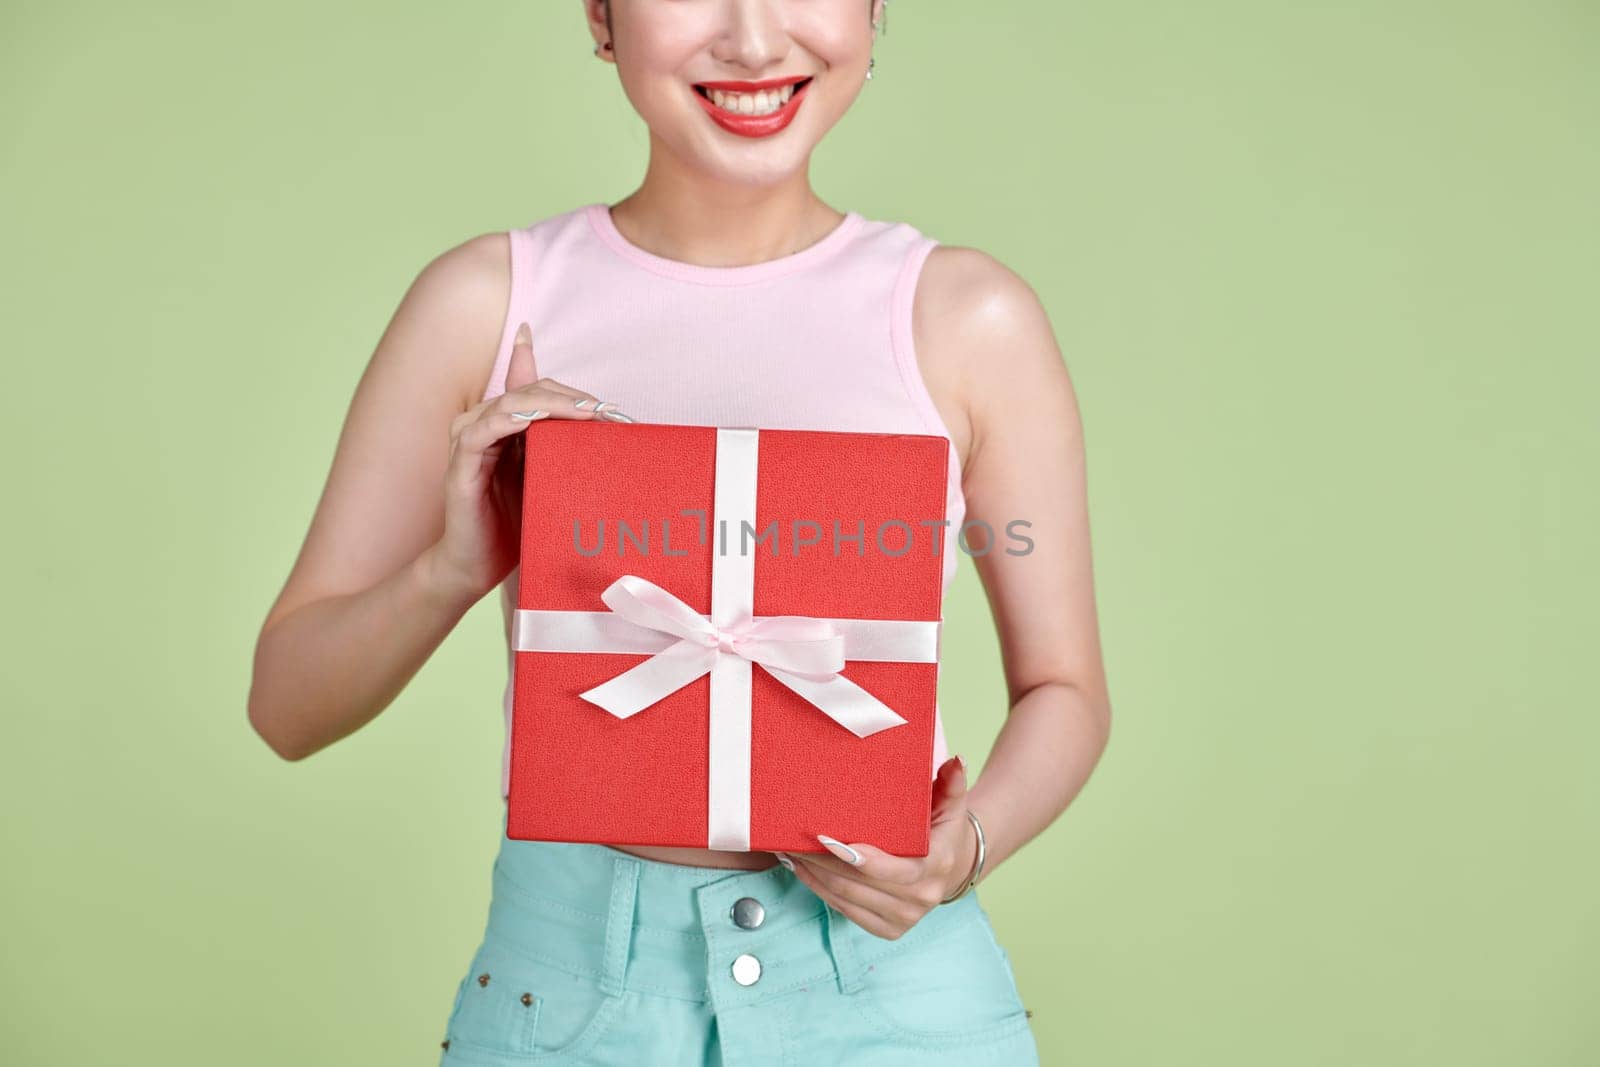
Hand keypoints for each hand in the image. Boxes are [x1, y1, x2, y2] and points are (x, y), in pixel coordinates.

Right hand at [428, 321, 635, 600]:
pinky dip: (507, 421)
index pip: (541, 391)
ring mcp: (470, 444)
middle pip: (528, 391)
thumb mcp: (551, 483)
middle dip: (570, 398)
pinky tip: (532, 421)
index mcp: (507, 426)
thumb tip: (607, 435)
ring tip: (584, 413)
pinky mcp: (460, 466)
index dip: (575, 394)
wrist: (479, 567)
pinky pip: (479, 433)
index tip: (613, 410)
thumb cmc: (517, 525)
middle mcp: (485, 426)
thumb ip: (567, 454)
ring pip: (508, 404)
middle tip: (606, 411)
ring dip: (548, 404)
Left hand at [778, 755, 978, 939]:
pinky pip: (846, 911)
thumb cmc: (944, 829)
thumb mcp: (951, 804)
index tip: (824, 838)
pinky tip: (803, 871)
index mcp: (934, 867)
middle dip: (821, 862)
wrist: (954, 865)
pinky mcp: (888, 930)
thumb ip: (952, 783)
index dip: (852, 857)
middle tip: (792, 839)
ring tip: (791, 851)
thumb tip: (956, 761)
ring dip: (814, 876)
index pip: (887, 869)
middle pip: (857, 884)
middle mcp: (920, 898)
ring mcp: (904, 919)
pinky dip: (821, 891)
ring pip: (846, 899)